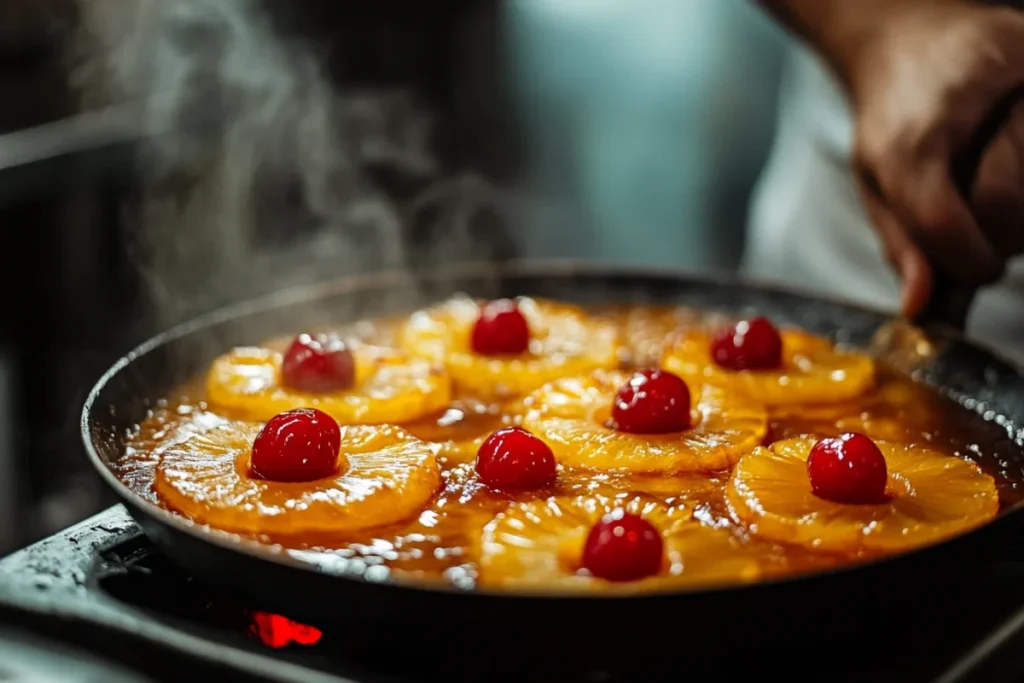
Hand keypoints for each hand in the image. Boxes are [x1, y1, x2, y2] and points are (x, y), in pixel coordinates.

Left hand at [846, 1, 1023, 316]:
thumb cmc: (895, 115)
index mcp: (907, 141)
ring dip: (1022, 212)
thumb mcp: (876, 180)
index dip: (964, 262)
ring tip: (995, 189)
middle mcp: (971, 106)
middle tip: (980, 229)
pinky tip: (1014, 169)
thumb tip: (921, 304)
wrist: (916, 38)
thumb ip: (901, 243)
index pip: (944, 222)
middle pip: (1007, 209)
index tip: (969, 271)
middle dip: (997, 237)